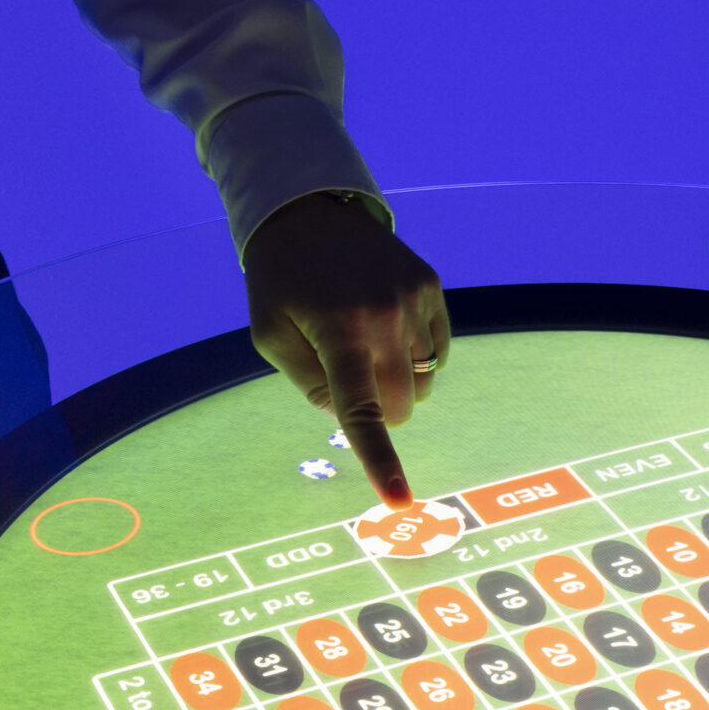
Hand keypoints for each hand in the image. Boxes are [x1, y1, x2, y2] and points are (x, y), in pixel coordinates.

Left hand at [244, 192, 450, 508]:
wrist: (309, 209)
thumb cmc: (280, 280)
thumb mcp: (270, 335)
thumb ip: (310, 385)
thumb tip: (352, 415)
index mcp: (338, 332)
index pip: (362, 410)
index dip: (380, 460)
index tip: (399, 500)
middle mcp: (384, 316)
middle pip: (401, 407)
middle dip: (378, 412)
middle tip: (348, 379)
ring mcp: (414, 299)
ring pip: (423, 383)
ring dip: (397, 383)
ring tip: (365, 344)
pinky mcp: (430, 287)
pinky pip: (438, 351)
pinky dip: (415, 357)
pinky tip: (387, 328)